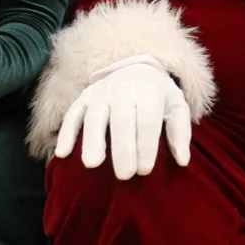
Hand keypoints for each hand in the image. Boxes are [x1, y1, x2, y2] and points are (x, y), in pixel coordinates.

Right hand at [54, 55, 190, 180]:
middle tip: (124, 176)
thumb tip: (183, 161)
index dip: (146, 145)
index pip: (147, 119)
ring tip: (92, 165)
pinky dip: (66, 133)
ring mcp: (100, 92)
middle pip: (122, 119)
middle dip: (123, 148)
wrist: (135, 67)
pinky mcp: (83, 97)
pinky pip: (72, 114)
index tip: (144, 171)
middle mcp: (122, 88)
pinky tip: (62, 154)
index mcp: (149, 90)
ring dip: (93, 140)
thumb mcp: (176, 106)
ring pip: (94, 116)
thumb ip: (180, 132)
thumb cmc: (158, 95)